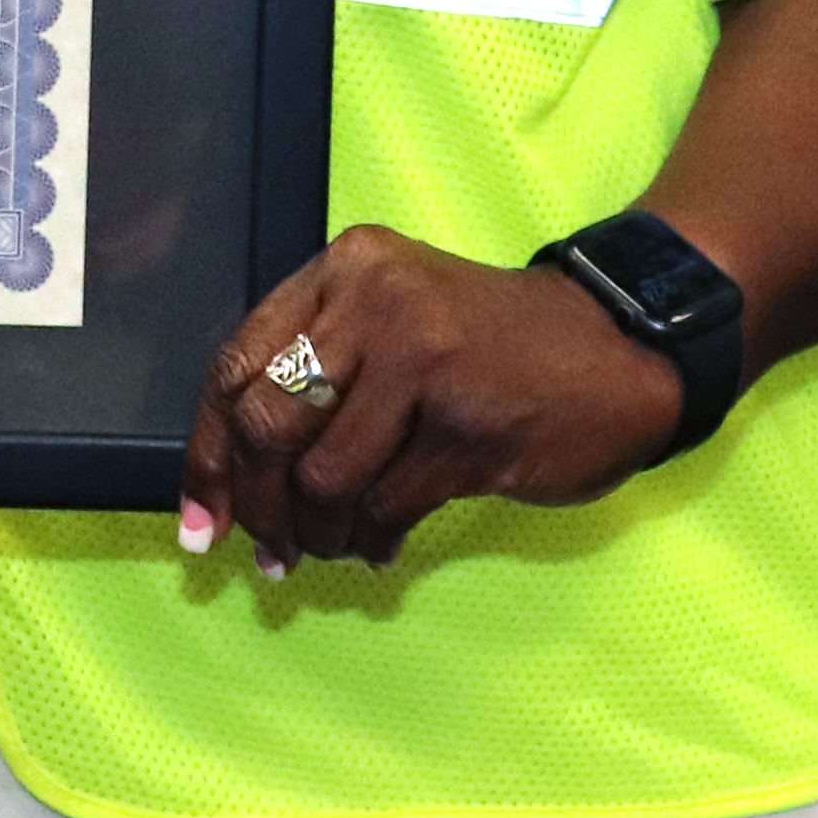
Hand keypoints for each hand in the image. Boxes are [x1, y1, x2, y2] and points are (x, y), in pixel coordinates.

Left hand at [176, 226, 683, 575]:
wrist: (616, 347)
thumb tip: (228, 479)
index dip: (207, 454)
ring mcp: (426, 360)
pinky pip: (385, 506)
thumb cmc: (489, 345)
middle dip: (258, 506)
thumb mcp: (393, 319)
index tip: (201, 520)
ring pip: (323, 477)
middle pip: (268, 426)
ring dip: (319, 533)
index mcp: (345, 268)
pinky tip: (381, 547)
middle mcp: (377, 301)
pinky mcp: (468, 425)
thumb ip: (316, 370)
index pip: (236, 366)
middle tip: (271, 549)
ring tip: (337, 547)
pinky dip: (371, 541)